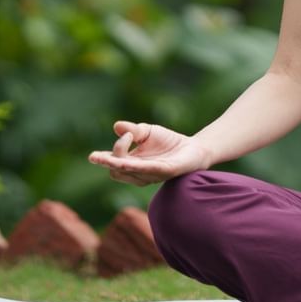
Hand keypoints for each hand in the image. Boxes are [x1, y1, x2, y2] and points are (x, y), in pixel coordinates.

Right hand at [88, 121, 211, 184]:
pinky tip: (126, 162)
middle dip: (108, 160)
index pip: (112, 164)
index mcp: (132, 163)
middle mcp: (138, 173)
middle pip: (115, 172)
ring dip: (118, 161)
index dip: (107, 155)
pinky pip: (146, 171)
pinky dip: (134, 166)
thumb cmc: (168, 142)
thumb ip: (133, 129)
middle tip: (113, 145)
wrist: (193, 148)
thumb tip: (116, 126)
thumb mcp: (148, 131)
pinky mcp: (164, 171)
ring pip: (127, 173)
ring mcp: (150, 175)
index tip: (127, 134)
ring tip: (118, 147)